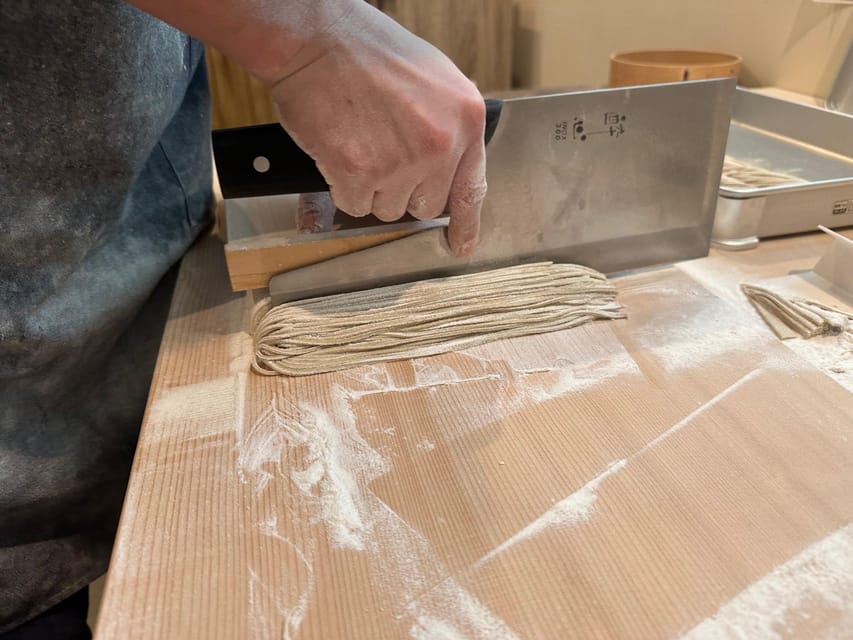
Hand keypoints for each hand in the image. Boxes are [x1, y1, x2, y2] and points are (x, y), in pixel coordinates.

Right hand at [269, 1, 485, 255]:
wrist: (318, 39)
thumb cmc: (368, 51)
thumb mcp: (433, 79)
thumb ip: (448, 126)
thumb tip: (448, 166)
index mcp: (465, 119)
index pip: (471, 188)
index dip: (465, 223)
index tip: (461, 244)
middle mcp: (440, 145)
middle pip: (425, 205)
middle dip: (403, 190)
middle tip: (381, 155)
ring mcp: (401, 163)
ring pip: (388, 208)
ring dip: (370, 188)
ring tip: (359, 144)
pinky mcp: (360, 174)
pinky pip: (354, 205)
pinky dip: (342, 187)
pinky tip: (340, 151)